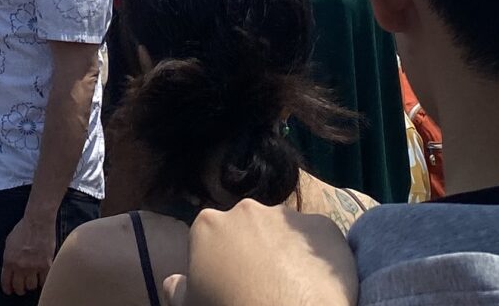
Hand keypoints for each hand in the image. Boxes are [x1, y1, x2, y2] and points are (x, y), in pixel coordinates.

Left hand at [1, 208, 57, 295]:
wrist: (38, 221)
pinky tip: (41, 277)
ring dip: (31, 285)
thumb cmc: (23, 228)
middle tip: (22, 288)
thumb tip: (9, 268)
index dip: (8, 288)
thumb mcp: (9, 242)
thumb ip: (9, 257)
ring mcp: (33, 267)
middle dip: (19, 289)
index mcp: (8, 260)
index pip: (6, 282)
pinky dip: (42, 281)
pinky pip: (44, 281)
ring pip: (31, 286)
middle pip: (19, 287)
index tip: (10, 290)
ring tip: (32, 281)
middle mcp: (20, 266)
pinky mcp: (46, 265)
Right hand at [166, 199, 359, 305]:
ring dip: (284, 252)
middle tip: (260, 286)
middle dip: (252, 250)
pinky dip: (316, 258)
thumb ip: (178, 289)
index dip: (218, 261)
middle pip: (247, 228)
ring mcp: (288, 215)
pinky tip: (315, 285)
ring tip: (291, 288)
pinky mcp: (324, 227)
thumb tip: (174, 282)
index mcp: (208, 225)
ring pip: (283, 232)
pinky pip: (317, 241)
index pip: (209, 237)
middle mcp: (246, 210)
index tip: (227, 284)